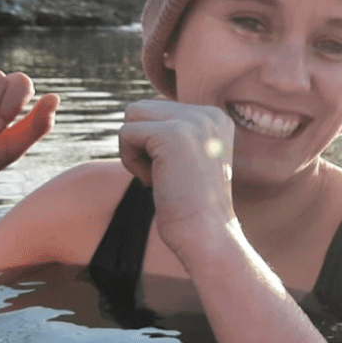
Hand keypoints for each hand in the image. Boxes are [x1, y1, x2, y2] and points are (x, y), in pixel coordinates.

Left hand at [118, 100, 238, 258]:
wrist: (205, 233)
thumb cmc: (190, 205)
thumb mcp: (187, 157)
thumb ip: (169, 130)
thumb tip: (133, 111)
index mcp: (215, 117)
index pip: (159, 109)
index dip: (153, 143)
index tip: (176, 171)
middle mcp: (209, 114)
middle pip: (143, 108)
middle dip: (141, 142)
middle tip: (164, 174)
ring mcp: (194, 121)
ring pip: (132, 115)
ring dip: (134, 149)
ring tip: (159, 175)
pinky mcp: (173, 133)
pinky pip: (126, 133)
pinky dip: (130, 161)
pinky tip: (153, 181)